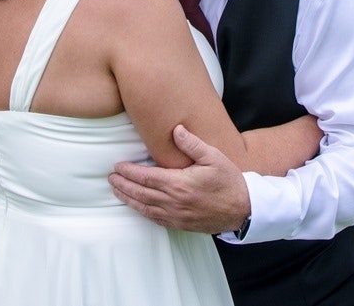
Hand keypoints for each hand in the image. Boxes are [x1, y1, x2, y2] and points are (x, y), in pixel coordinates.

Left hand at [109, 124, 250, 233]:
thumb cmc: (229, 181)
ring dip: (128, 199)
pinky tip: (136, 206)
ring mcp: (176, 215)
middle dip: (124, 185)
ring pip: (145, 207)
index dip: (130, 172)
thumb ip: (192, 144)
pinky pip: (155, 219)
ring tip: (116, 190)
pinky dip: (142, 212)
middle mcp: (174, 201)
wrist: (243, 209)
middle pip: (141, 193)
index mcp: (179, 183)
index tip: (118, 166)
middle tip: (111, 177)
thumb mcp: (213, 157)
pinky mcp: (180, 224)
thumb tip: (176, 129)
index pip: (146, 177)